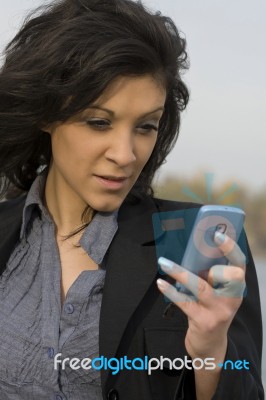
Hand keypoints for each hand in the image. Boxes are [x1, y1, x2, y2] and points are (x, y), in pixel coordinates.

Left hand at [156, 231, 245, 360]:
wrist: (210, 345)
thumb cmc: (210, 309)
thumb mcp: (216, 292)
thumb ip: (210, 274)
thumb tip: (190, 251)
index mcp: (237, 286)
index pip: (240, 263)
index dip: (230, 248)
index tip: (217, 234)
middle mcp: (232, 298)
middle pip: (227, 275)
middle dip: (211, 267)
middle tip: (196, 264)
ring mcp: (219, 311)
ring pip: (201, 286)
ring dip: (180, 273)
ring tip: (163, 263)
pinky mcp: (204, 322)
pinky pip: (185, 302)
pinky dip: (171, 291)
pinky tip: (161, 283)